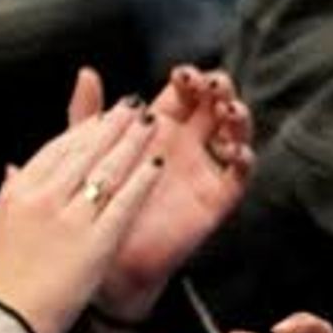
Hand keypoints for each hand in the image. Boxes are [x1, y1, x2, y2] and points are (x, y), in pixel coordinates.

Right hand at [0, 90, 160, 332]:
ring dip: (132, 142)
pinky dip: (142, 181)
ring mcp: (70, 217)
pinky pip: (124, 203)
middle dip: (114, 125)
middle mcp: (44, 197)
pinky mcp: (95, 241)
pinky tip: (157, 166)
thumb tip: (13, 168)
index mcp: (19, 191)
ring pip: (107, 169)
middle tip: (135, 107)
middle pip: (85, 151)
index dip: (85, 129)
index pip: (57, 148)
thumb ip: (10, 192)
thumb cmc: (2, 279)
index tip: (104, 116)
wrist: (6, 318)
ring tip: (151, 124)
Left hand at [97, 66, 255, 320]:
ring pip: (235, 134)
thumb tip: (87, 73)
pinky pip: (240, 177)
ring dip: (238, 117)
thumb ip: (88, 114)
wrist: (104, 259)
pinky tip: (237, 151)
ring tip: (228, 111)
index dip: (190, 78)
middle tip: (212, 86)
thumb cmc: (95, 207)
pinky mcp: (215, 199)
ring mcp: (204, 170)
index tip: (182, 74)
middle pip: (216, 105)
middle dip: (219, 89)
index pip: (185, 92)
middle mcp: (187, 146)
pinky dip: (245, 160)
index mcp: (158, 129)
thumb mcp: (87, 153)